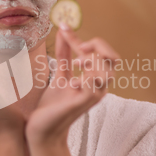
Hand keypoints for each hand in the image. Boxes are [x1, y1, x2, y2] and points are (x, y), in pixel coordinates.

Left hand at [26, 27, 119, 145]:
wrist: (42, 128)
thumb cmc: (53, 104)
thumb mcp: (60, 74)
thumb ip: (64, 54)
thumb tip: (64, 31)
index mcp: (95, 79)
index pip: (102, 53)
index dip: (85, 38)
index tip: (64, 27)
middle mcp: (98, 87)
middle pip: (113, 59)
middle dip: (98, 46)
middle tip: (79, 47)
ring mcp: (93, 96)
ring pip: (106, 70)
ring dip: (92, 60)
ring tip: (76, 63)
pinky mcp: (83, 103)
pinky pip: (93, 84)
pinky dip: (83, 77)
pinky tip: (71, 82)